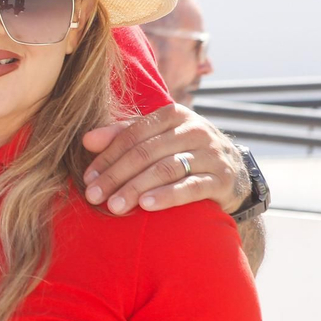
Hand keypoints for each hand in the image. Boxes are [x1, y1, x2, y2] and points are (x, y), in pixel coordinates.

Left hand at [81, 105, 247, 215]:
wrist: (233, 172)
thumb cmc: (183, 152)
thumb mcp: (156, 138)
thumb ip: (122, 135)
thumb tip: (86, 140)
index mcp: (173, 114)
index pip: (132, 134)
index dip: (107, 157)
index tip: (88, 178)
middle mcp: (194, 129)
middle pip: (146, 152)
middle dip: (116, 176)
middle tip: (94, 196)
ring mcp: (210, 153)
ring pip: (166, 168)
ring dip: (136, 188)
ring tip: (115, 206)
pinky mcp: (221, 178)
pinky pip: (190, 186)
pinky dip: (167, 195)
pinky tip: (147, 205)